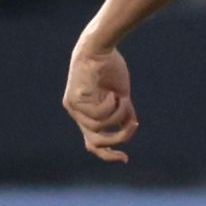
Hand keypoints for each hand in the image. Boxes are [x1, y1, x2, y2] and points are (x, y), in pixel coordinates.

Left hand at [63, 41, 135, 162]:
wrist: (99, 47)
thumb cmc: (110, 67)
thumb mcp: (120, 95)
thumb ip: (123, 112)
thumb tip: (132, 127)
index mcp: (87, 114)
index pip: (93, 143)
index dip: (108, 154)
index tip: (125, 159)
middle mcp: (76, 113)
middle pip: (94, 142)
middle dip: (117, 139)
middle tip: (133, 126)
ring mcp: (73, 108)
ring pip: (98, 128)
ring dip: (117, 116)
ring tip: (121, 98)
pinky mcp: (72, 100)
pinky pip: (96, 114)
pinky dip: (110, 106)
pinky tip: (111, 92)